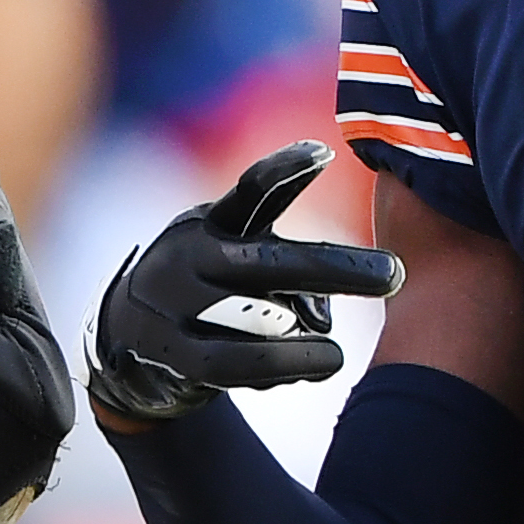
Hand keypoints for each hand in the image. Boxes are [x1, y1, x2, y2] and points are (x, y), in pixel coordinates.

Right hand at [86, 141, 404, 424]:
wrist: (127, 338)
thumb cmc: (208, 283)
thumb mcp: (231, 243)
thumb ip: (280, 234)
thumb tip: (338, 201)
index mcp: (210, 222)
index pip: (249, 189)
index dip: (284, 169)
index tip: (323, 155)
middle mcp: (190, 256)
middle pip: (269, 262)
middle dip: (335, 268)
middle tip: (395, 275)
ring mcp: (176, 305)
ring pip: (256, 320)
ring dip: (303, 338)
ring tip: (335, 355)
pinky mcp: (173, 354)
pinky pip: (234, 366)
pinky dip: (281, 367)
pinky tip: (318, 367)